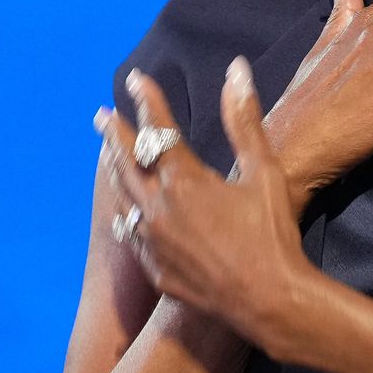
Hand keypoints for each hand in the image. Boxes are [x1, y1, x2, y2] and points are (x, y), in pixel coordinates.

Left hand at [95, 60, 311, 346]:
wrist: (268, 301)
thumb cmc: (271, 232)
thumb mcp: (264, 171)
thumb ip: (244, 120)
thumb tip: (236, 71)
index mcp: (185, 180)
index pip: (158, 128)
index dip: (147, 100)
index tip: (136, 79)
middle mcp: (159, 208)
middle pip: (127, 160)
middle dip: (114, 133)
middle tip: (101, 115)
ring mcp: (152, 242)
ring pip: (123, 196)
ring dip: (115, 169)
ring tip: (107, 153)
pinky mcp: (156, 268)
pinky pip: (129, 233)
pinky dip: (124, 212)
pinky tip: (124, 211)